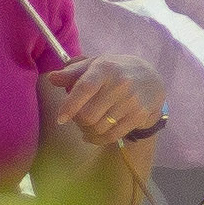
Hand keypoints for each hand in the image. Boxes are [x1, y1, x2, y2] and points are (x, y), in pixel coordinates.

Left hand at [45, 61, 163, 153]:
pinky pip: (111, 136)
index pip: (85, 88)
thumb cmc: (115, 71)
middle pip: (89, 115)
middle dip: (78, 120)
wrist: (151, 78)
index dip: (70, 105)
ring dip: (88, 131)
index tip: (61, 119)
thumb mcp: (96, 65)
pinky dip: (99, 139)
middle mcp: (120, 84)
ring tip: (88, 124)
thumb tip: (52, 78)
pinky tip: (95, 135)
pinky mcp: (138, 116)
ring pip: (99, 127)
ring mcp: (131, 101)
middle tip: (78, 117)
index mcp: (105, 68)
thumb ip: (73, 72)